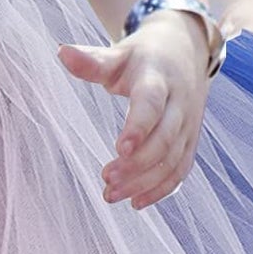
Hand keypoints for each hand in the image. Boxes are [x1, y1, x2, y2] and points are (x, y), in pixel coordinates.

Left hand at [59, 10, 210, 209]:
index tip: (119, 149)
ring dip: (145, 182)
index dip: (139, 127)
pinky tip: (136, 202)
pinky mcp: (191, 141)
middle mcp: (179, 105)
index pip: (152, 105)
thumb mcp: (118, 54)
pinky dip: (161, 189)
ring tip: (111, 194)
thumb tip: (61, 52)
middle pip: (164, 140)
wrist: (185, 51)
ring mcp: (189, 126)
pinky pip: (180, 170)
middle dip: (138, 164)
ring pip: (173, 160)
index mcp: (159, 79)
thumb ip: (93, 61)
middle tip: (106, 178)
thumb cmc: (142, 57)